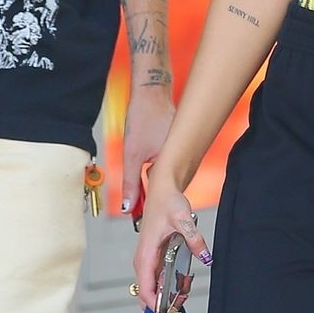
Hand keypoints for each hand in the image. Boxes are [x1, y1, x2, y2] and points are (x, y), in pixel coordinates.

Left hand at [120, 83, 175, 214]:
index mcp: (176, 163)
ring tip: (145, 192)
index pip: (166, 195)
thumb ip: (130, 183)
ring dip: (158, 185)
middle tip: (141, 213)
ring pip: (170, 177)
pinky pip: (171, 167)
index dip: (153, 208)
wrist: (151, 91)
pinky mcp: (180, 147)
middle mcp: (185, 159)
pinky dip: (162, 172)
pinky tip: (151, 172)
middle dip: (156, 198)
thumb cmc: (143, 118)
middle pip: (170, 188)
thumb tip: (128, 207)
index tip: (142, 221)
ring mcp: (184, 152)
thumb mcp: (131, 154)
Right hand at [132, 170, 211, 306]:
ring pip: (149, 284)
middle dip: (159, 302)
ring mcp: (146, 257)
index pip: (144, 285)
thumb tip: (206, 257)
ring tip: (181, 298)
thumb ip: (194, 239)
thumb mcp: (184, 219)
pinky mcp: (152, 256)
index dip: (153, 301)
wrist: (162, 189)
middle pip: (144, 289)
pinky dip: (164, 285)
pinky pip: (154, 276)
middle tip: (178, 308)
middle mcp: (142, 257)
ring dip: (162, 294)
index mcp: (146, 251)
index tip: (166, 311)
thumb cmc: (167, 201)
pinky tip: (179, 286)